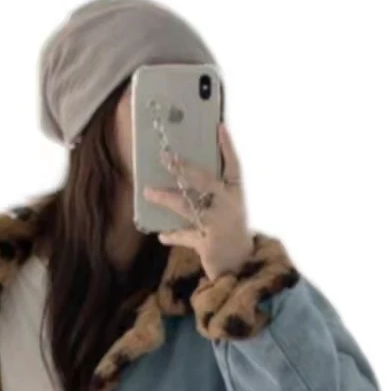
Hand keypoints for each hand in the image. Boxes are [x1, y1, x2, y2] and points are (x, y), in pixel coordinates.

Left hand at [145, 121, 253, 282]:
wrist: (241, 265)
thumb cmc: (230, 230)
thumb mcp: (227, 208)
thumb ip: (212, 191)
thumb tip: (182, 174)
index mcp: (236, 193)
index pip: (233, 165)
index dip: (227, 146)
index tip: (219, 126)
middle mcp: (229, 206)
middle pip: (204, 181)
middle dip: (183, 168)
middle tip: (165, 157)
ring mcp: (218, 224)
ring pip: (188, 207)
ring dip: (166, 198)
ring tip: (148, 191)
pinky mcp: (208, 244)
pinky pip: (185, 236)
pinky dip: (172, 235)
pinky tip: (161, 234)